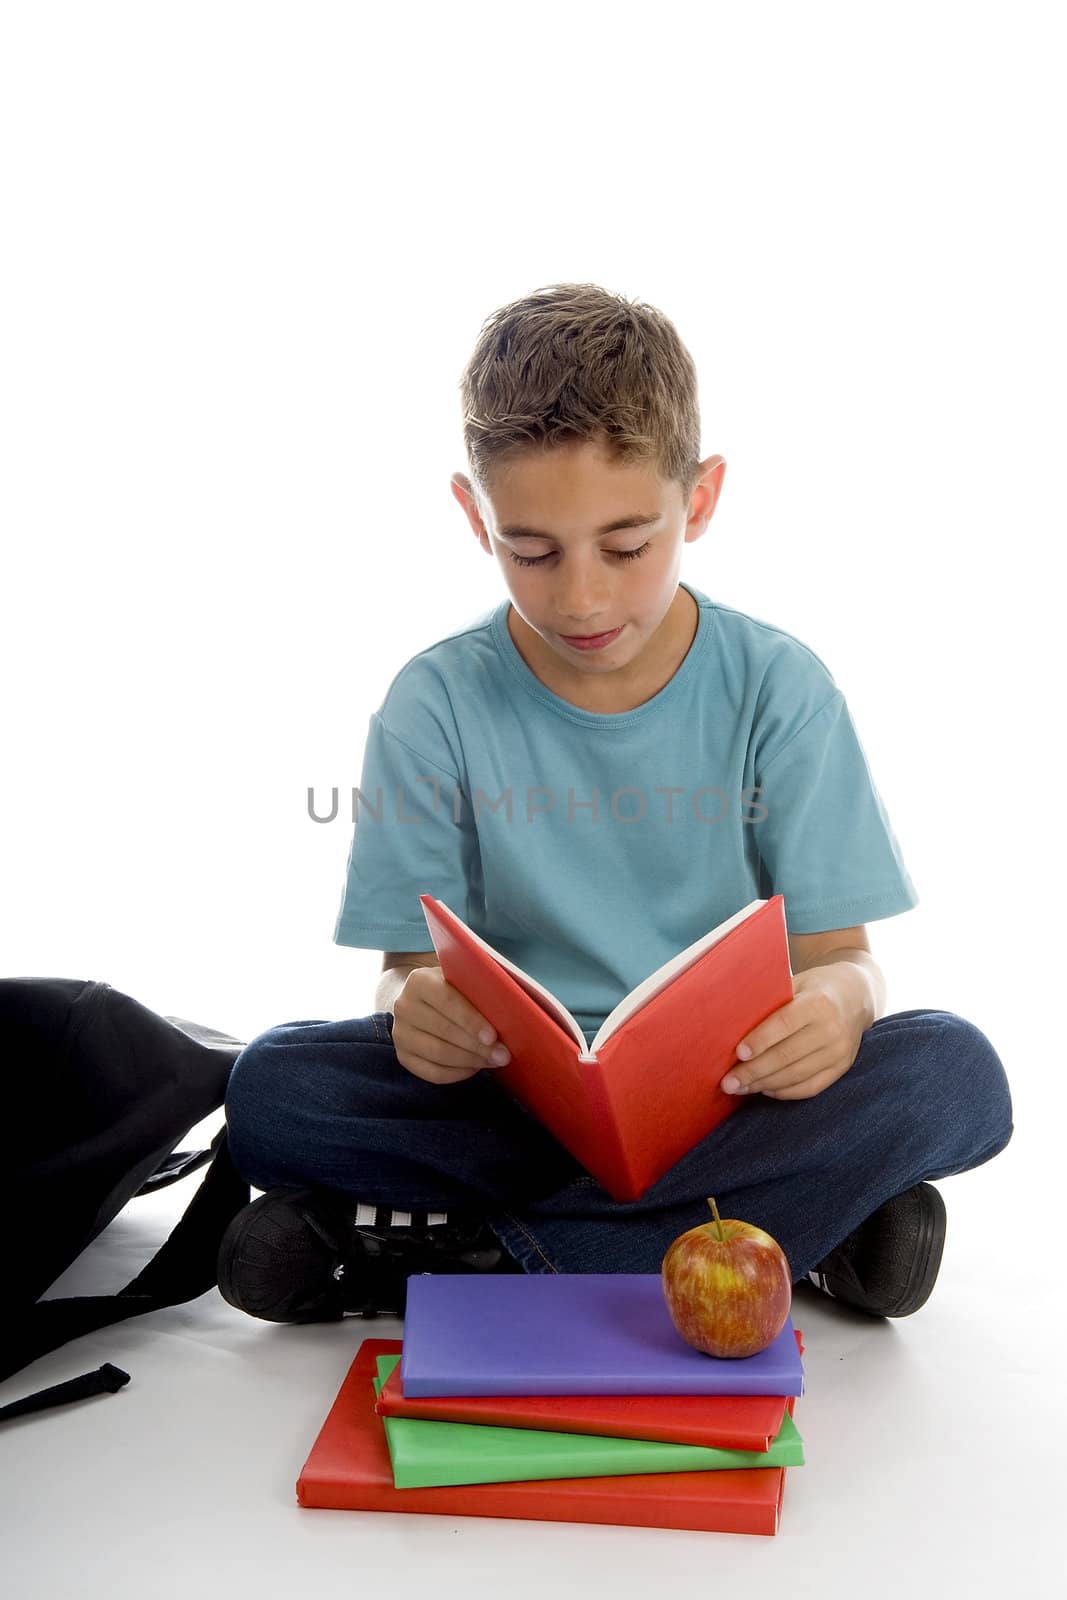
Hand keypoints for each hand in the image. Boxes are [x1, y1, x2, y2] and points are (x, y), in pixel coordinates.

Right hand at [391, 966, 511, 1084]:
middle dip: (477, 1046)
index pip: (447, 1001)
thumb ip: (478, 988)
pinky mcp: (403, 1057)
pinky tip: (474, 1068)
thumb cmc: (453, 988)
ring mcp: (399, 1034)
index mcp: (419, 981)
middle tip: (502, 1055)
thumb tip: (510, 1007)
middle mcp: (404, 1006)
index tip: (492, 1036)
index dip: (470, 1020)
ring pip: (438, 1054)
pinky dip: (457, 1074)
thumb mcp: (462, 979)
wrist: (423, 1000)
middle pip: (443, 1030)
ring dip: (470, 1061)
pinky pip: (431, 1072)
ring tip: (492, 1061)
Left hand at [720, 963, 870, 1100]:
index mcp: (818, 1003)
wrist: (856, 996)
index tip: (738, 1054)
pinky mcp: (842, 1068)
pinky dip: (785, 1091)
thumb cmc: (814, 988)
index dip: (760, 1040)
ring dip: (764, 1084)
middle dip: (754, 1072)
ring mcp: (840, 1052)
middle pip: (787, 1056)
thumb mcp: (796, 983)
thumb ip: (772, 1001)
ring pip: (796, 1075)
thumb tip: (732, 1023)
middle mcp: (832, 1029)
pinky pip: (810, 1087)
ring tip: (740, 1088)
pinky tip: (765, 1089)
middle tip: (728, 1082)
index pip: (784, 1025)